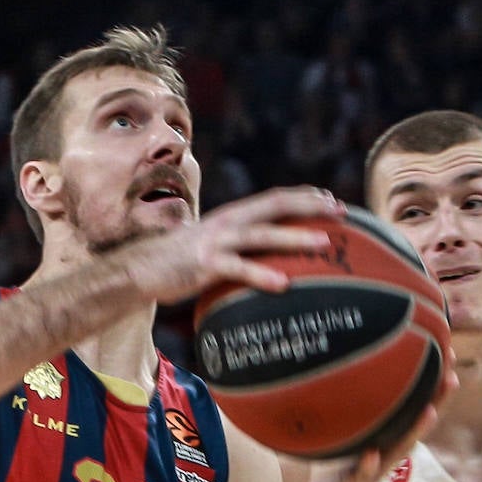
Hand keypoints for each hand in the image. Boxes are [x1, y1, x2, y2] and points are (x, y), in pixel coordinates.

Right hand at [117, 185, 345, 306]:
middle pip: (275, 205)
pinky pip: (239, 269)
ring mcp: (216, 242)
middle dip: (310, 207)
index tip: (333, 201)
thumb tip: (265, 258)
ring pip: (262, 234)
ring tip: (324, 243)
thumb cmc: (179, 262)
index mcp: (232, 216)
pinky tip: (284, 283)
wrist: (140, 270)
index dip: (304, 197)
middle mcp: (228, 222)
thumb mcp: (212, 247)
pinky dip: (262, 275)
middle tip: (341, 211)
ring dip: (295, 236)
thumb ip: (237, 247)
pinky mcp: (205, 265)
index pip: (274, 198)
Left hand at [305, 343, 459, 481]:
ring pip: (398, 450)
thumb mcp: (348, 433)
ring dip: (415, 432)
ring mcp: (373, 470)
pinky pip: (360, 475)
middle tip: (453, 377)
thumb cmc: (338, 467)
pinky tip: (371, 454)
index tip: (450, 354)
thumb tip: (353, 366)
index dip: (434, 385)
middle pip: (417, 426)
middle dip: (437, 402)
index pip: (416, 408)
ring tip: (429, 412)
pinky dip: (367, 466)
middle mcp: (387, 452)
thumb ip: (356, 410)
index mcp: (388, 438)